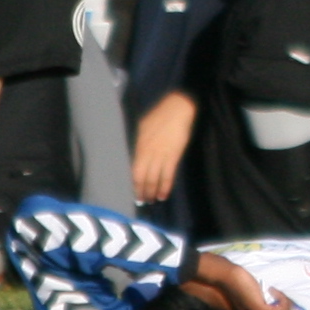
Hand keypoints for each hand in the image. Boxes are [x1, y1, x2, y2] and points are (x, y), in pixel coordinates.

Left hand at [128, 89, 198, 204]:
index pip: (133, 169)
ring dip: (152, 191)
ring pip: (154, 178)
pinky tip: (163, 195)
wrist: (177, 109)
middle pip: (142, 177)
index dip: (133, 182)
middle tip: (141, 200)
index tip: (132, 190)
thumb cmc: (159, 115)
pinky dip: (165, 186)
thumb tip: (136, 154)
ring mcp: (161, 155)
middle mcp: (148, 152)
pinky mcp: (174, 156)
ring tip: (151, 200)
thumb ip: (139, 142)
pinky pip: (168, 175)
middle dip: (141, 190)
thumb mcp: (143, 127)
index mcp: (140, 145)